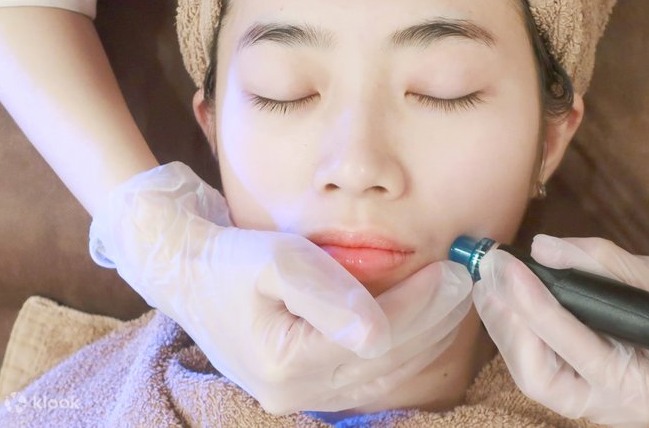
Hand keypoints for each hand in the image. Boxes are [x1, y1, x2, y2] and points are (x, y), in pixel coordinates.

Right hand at [89, 162, 471, 413]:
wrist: (184, 268)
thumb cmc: (228, 256)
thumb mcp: (277, 260)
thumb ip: (328, 295)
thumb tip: (379, 331)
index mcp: (285, 364)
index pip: (377, 339)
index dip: (421, 305)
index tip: (452, 271)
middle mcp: (294, 391)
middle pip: (386, 363)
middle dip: (432, 321)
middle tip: (465, 282)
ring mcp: (297, 392)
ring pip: (382, 374)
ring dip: (423, 336)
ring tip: (453, 299)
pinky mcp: (301, 381)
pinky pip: (366, 375)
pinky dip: (400, 349)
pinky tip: (422, 323)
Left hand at [472, 234, 648, 426]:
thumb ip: (602, 263)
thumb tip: (543, 248)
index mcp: (642, 388)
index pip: (575, 348)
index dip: (536, 306)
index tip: (510, 267)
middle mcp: (613, 406)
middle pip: (538, 377)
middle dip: (509, 325)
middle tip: (490, 276)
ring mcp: (595, 401)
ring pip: (530, 374)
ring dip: (504, 325)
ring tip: (488, 281)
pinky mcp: (582, 386)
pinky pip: (538, 364)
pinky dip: (517, 330)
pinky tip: (503, 298)